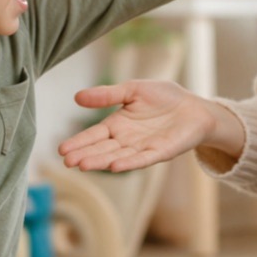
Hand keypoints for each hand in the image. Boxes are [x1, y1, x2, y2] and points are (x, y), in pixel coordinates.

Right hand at [59, 80, 223, 171]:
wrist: (194, 107)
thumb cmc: (165, 98)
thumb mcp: (133, 90)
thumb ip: (108, 95)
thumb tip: (77, 96)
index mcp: (117, 125)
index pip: (93, 135)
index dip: (79, 142)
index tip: (61, 149)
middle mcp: (126, 140)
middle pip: (101, 149)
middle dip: (85, 154)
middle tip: (67, 161)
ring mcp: (142, 148)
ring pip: (117, 156)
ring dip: (101, 161)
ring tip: (83, 165)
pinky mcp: (160, 152)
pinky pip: (142, 159)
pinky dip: (129, 162)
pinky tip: (115, 166)